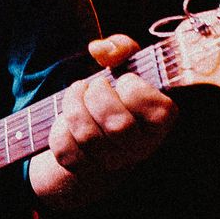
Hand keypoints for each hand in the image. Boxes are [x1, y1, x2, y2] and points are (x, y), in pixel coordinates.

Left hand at [48, 35, 176, 175]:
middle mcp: (140, 148)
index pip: (158, 111)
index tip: (125, 80)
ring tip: (76, 93)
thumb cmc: (118, 95)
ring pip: (89, 137)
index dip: (135, 89)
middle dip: (98, 96)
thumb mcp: (126, 66)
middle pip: (119, 126)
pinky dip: (59, 129)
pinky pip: (66, 151)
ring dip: (74, 106)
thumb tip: (99, 49)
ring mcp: (112, 163)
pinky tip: (66, 119)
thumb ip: (121, 47)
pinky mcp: (84, 170)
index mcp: (160, 123)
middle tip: (94, 85)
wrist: (98, 132)